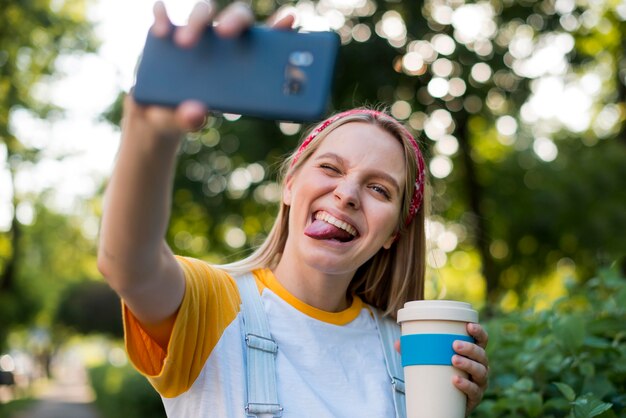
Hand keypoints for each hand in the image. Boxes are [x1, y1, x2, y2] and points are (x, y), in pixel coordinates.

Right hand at [124, 1, 295, 139]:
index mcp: (241, 63)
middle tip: (224, 33)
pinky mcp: (167, 30)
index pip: (267, 39)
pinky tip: (160, 28)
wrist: (154, 113)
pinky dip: (162, 15)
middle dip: (234, 20)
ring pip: (203, 11)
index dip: (280, 26)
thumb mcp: (187, 122)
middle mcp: (222, 42)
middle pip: (237, 16)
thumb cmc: (186, 115)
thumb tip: (195, 112)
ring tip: (183, 43)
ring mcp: (196, 33)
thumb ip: (191, 120)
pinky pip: (165, 14)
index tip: (290, 18)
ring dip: (196, 22)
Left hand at [393, 322, 488, 414]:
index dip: (479, 331)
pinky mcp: (475, 398)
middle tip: (454, 345)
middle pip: (481, 354)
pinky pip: (474, 391)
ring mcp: (479, 383)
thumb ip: (416, 352)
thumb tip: (399, 343)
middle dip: (470, 348)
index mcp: (472, 354)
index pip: (481, 340)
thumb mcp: (431, 361)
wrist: (445, 404)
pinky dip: (466, 385)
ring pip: (480, 372)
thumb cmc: (441, 376)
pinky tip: (456, 380)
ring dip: (468, 364)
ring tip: (453, 359)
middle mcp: (480, 367)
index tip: (469, 326)